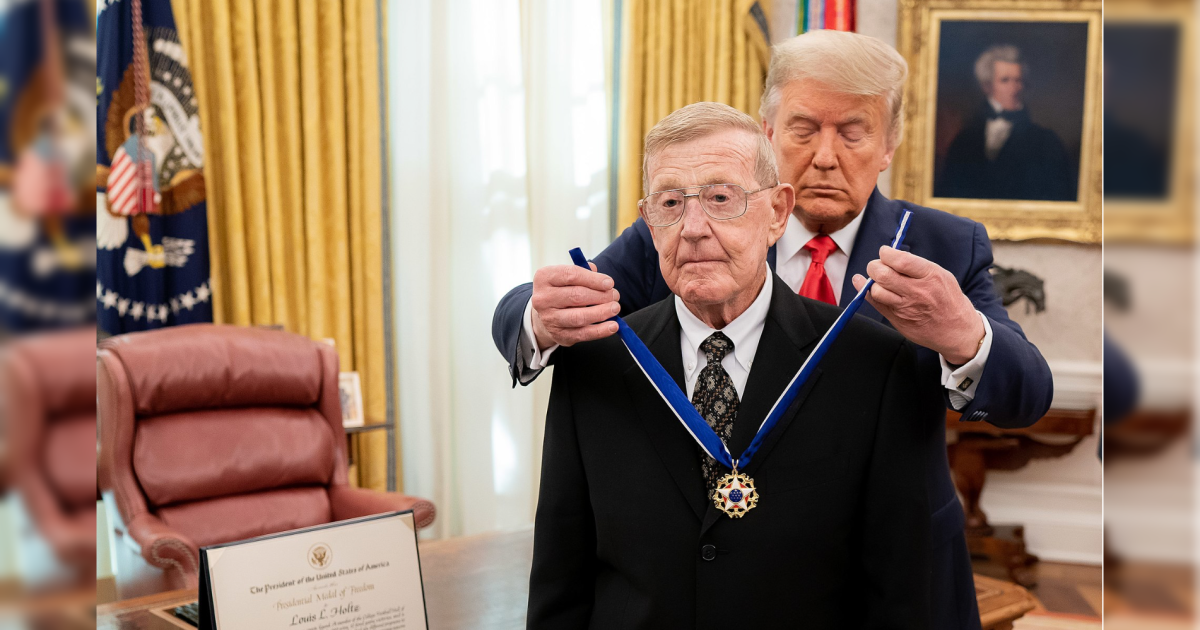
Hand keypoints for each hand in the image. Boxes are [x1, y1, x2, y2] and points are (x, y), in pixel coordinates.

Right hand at [530, 262, 620, 350]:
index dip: (593, 279)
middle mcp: (543, 298)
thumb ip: (584, 272)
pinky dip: (600, 331)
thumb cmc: (562, 290)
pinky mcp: (558, 334)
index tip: (609, 283)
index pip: (571, 275)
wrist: (547, 313)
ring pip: (579, 317)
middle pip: (576, 296)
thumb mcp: (567, 277)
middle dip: (600, 296)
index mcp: (544, 277)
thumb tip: (603, 280)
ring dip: (601, 313)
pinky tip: (612, 326)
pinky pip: (582, 334)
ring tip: (615, 308)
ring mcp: (549, 318)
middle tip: (615, 296)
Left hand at [851, 246, 983, 363]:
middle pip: (883, 275)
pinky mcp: (898, 320)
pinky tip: (863, 286)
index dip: (886, 253)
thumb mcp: (942, 276)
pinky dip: (866, 293)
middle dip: (874, 266)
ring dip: (871, 282)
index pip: (901, 260)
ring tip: (876, 279)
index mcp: (930, 276)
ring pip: (876, 291)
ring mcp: (906, 308)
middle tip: (876, 266)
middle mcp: (917, 292)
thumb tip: (892, 256)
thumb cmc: (948, 299)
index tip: (884, 252)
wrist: (957, 330)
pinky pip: (876, 304)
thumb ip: (917, 266)